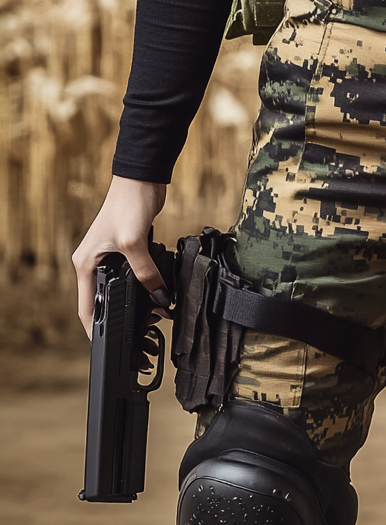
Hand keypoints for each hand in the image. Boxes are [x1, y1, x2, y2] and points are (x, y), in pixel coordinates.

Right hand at [72, 176, 168, 336]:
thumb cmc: (127, 203)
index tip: (108, 347)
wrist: (143, 178)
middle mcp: (95, 262)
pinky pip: (136, 275)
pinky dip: (146, 286)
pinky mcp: (130, 249)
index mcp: (86, 263)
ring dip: (137, 303)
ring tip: (154, 318)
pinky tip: (159, 294)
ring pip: (122, 289)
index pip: (86, 307)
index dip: (95, 330)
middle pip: (104, 300)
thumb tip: (160, 298)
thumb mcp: (133, 242)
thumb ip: (145, 273)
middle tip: (140, 336)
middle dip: (121, 319)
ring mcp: (113, 256)